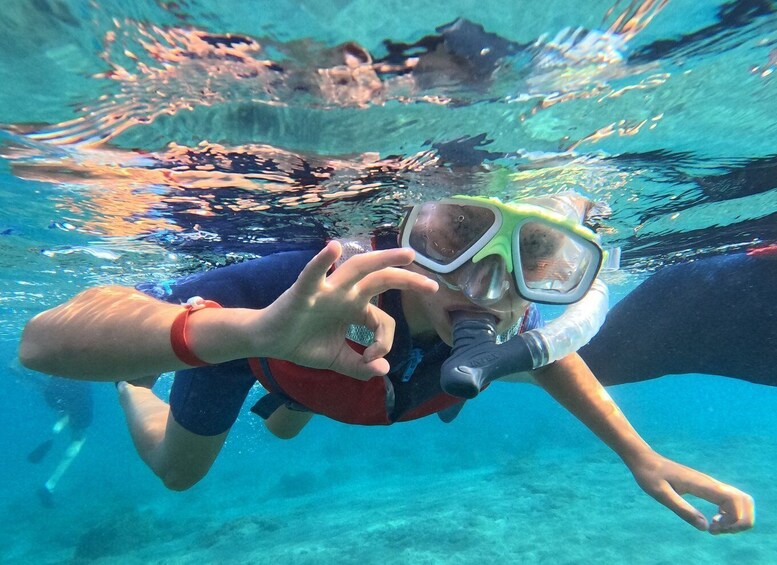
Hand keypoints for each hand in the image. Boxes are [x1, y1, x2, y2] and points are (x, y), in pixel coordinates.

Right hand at [256, 240, 437, 379]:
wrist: (268, 342)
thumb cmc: (302, 344)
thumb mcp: (336, 360)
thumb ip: (359, 367)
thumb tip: (383, 370)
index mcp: (355, 308)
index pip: (382, 319)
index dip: (384, 341)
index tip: (374, 359)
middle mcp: (346, 294)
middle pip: (381, 280)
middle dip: (408, 280)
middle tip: (432, 285)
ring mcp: (327, 290)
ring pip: (358, 269)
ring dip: (383, 259)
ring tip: (406, 255)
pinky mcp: (304, 292)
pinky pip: (313, 274)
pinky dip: (322, 261)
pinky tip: (333, 248)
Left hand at [629, 451, 754, 533]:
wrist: (645, 460)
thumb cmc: (650, 475)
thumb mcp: (661, 494)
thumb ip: (682, 509)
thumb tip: (705, 526)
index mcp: (702, 484)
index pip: (735, 500)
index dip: (733, 519)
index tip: (712, 528)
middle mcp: (711, 483)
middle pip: (745, 501)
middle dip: (740, 521)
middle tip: (715, 529)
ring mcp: (711, 484)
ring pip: (741, 501)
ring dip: (736, 519)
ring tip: (713, 527)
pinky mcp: (708, 487)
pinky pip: (731, 501)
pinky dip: (730, 515)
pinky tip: (712, 520)